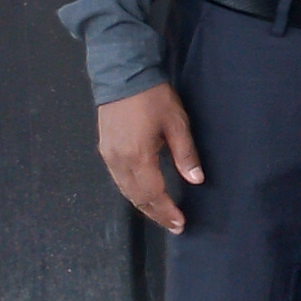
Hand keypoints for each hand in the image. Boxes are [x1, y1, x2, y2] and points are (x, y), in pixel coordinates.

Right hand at [98, 84, 201, 233]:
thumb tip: (196, 180)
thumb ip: (185, 154)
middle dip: (155, 213)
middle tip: (173, 225)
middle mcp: (118, 161)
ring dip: (143, 205)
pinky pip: (118, 180)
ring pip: (125, 191)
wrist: (123, 76)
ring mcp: (108, 156)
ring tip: (161, 215)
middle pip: (136, 197)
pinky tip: (144, 195)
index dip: (166, 212)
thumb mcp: (177, 123)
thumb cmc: (154, 98)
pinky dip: (132, 192)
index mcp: (137, 157)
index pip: (153, 194)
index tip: (180, 223)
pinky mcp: (105, 150)